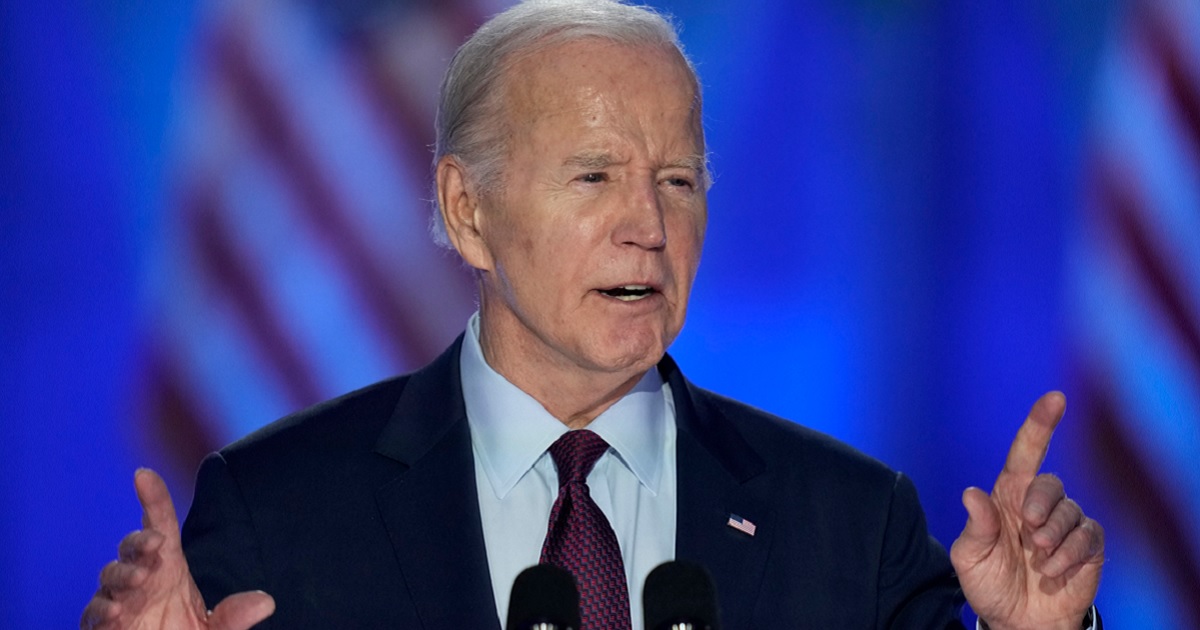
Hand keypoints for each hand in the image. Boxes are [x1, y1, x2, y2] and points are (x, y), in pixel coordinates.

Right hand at [81, 469, 274, 629]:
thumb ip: (234, 617)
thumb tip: (266, 602)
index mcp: (170, 568)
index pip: (161, 526)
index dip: (152, 499)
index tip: (143, 475)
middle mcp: (143, 579)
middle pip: (133, 547)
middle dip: (139, 541)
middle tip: (155, 544)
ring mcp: (121, 600)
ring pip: (112, 575)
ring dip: (123, 573)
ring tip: (140, 579)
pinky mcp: (103, 626)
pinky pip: (94, 612)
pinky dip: (101, 610)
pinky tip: (115, 612)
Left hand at [950, 392, 1103, 629]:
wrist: (1015, 620)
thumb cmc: (989, 582)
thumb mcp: (970, 556)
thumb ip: (975, 526)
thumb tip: (970, 493)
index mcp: (1008, 496)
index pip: (1026, 452)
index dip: (1040, 423)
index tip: (1055, 398)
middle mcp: (1038, 503)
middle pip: (1049, 482)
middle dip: (1040, 505)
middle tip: (1028, 534)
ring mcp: (1066, 522)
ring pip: (1069, 511)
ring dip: (1052, 536)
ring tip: (1037, 558)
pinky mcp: (1088, 544)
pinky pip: (1087, 535)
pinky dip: (1069, 553)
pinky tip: (1053, 568)